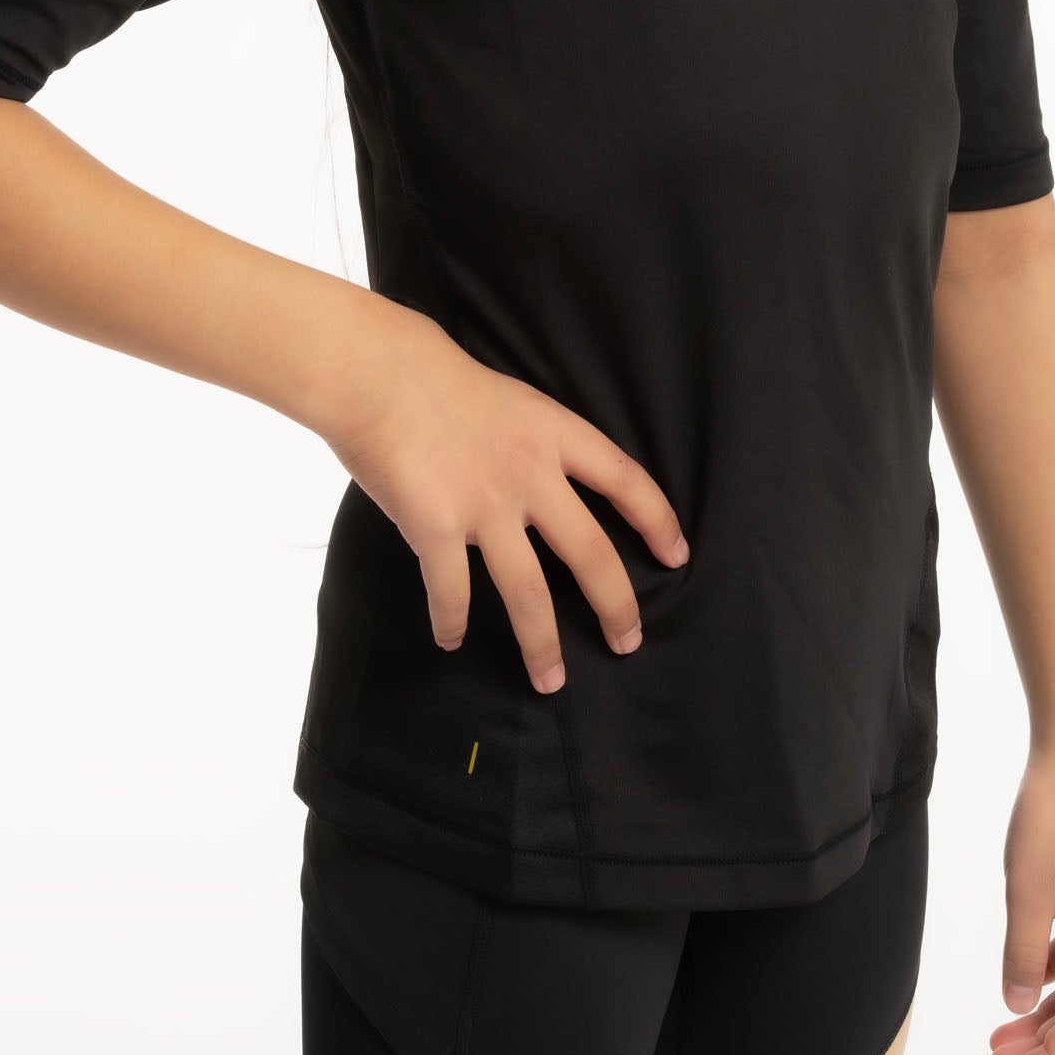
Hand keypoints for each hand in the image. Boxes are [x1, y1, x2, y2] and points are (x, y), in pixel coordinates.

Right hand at [321, 311, 689, 692]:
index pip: (625, 480)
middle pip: (591, 553)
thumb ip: (528, 442)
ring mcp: (485, 507)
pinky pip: (453, 593)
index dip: (657, 520)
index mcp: (552, 435)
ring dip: (542, 645)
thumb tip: (537, 480)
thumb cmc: (431, 374)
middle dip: (616, 606)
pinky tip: (450, 640)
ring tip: (550, 680)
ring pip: (530, 595)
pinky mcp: (438, 529)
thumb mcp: (508, 399)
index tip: (676, 555)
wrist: (378, 373)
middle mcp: (530, 476)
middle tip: (628, 642)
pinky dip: (451, 622)